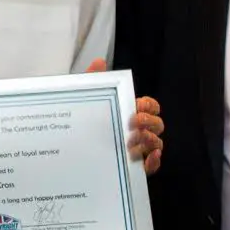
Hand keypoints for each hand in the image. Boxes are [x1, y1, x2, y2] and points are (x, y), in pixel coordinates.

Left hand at [84, 58, 163, 174]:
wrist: (72, 152)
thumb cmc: (83, 124)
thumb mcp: (85, 102)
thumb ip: (91, 80)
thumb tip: (99, 61)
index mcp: (130, 113)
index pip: (151, 106)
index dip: (148, 105)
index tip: (137, 105)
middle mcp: (139, 131)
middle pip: (158, 124)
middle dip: (148, 122)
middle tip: (131, 123)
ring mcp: (139, 150)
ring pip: (157, 144)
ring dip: (149, 141)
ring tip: (131, 141)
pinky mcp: (135, 168)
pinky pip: (153, 167)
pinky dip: (154, 162)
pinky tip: (148, 157)